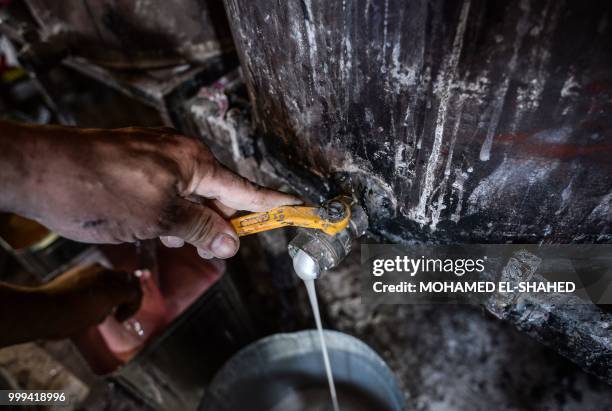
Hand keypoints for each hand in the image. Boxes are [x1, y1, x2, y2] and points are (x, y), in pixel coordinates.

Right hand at [0, 264, 141, 345]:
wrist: (40, 310)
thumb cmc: (47, 312)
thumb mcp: (66, 303)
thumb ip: (83, 304)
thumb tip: (98, 315)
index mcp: (86, 271)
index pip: (110, 277)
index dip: (115, 292)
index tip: (108, 310)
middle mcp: (98, 270)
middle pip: (125, 277)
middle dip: (126, 295)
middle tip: (119, 313)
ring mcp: (106, 278)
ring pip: (132, 283)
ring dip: (130, 301)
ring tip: (119, 317)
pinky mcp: (112, 290)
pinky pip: (135, 294)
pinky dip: (133, 307)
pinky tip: (119, 319)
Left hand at [2, 123, 300, 257]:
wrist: (36, 169)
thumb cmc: (98, 191)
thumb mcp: (158, 218)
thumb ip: (201, 228)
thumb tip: (232, 241)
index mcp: (193, 162)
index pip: (244, 189)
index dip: (273, 203)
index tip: (300, 206)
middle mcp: (179, 153)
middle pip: (215, 194)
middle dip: (214, 223)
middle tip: (210, 249)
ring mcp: (155, 154)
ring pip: (187, 194)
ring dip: (184, 220)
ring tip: (163, 239)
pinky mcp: (134, 160)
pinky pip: (165, 189)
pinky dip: (164, 211)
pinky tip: (146, 226)